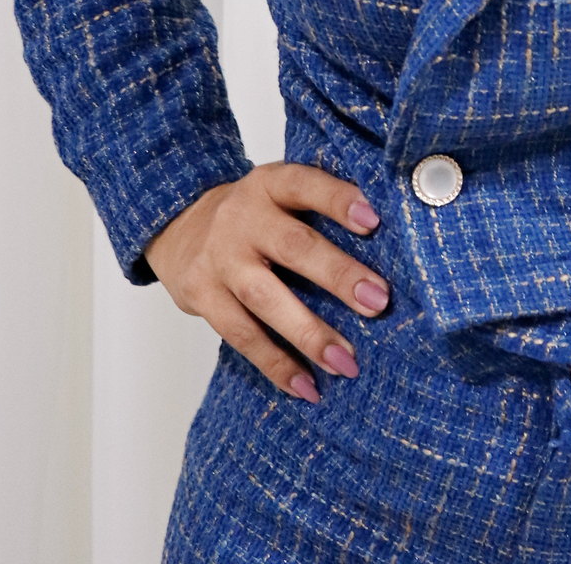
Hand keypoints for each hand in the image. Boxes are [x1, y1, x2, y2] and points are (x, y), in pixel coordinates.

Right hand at [144, 163, 387, 404]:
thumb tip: (391, 244)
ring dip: (308, 333)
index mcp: (270, 184)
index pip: (305, 184)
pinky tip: (307, 386)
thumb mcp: (280, 193)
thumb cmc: (254, 213)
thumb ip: (319, 209)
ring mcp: (220, 259)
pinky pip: (241, 336)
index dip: (337, 199)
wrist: (179, 223)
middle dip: (336, 275)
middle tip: (377, 302)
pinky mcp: (202, 297)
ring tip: (346, 361)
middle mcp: (243, 218)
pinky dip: (275, 364)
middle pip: (292, 246)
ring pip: (265, 298)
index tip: (373, 219)